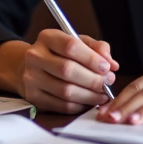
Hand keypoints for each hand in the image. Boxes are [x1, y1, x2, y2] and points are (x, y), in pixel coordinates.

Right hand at [0, 32, 117, 113]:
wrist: (30, 68)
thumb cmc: (59, 54)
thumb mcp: (77, 43)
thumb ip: (97, 48)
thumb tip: (112, 64)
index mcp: (47, 37)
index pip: (71, 46)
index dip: (92, 59)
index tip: (107, 67)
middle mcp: (35, 56)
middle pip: (68, 70)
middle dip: (93, 79)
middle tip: (108, 82)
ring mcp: (31, 78)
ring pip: (66, 91)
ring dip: (90, 95)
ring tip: (102, 94)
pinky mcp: (33, 97)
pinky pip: (62, 105)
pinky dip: (80, 105)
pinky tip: (89, 101)